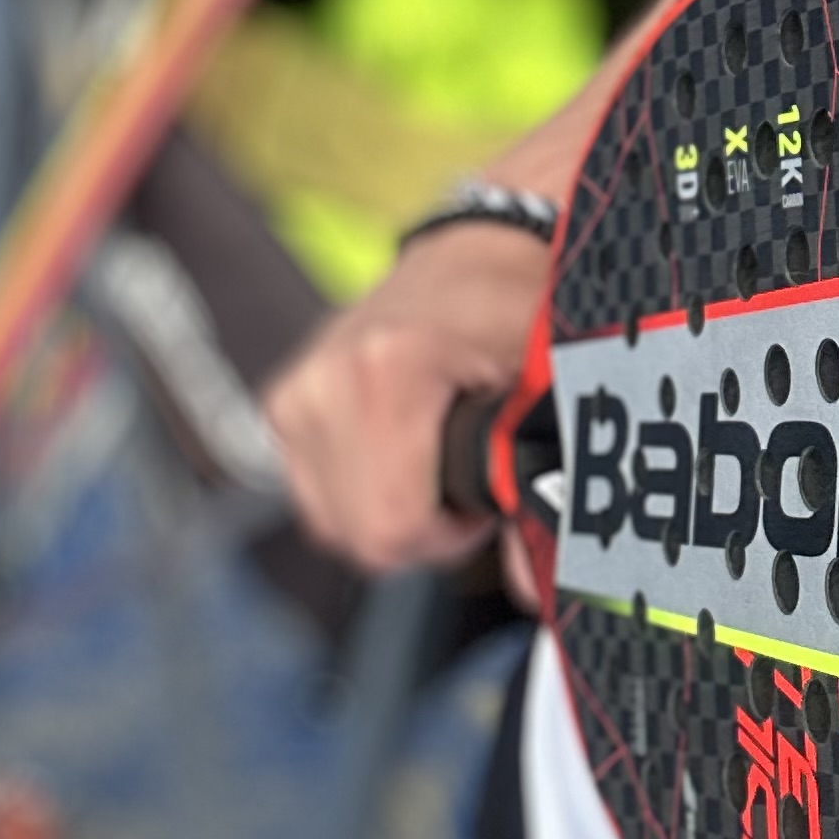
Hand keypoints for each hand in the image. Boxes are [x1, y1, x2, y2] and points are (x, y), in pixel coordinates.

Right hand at [262, 220, 548, 580]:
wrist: (482, 251)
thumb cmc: (522, 307)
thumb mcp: (554, 384)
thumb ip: (550, 481)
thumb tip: (536, 587)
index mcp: (387, 369)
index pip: (390, 525)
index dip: (451, 532)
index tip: (484, 488)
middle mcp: (324, 379)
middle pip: (359, 534)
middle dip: (422, 526)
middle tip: (465, 471)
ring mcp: (296, 391)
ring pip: (333, 524)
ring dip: (390, 510)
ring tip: (438, 453)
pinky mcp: (284, 403)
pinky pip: (317, 496)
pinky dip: (362, 490)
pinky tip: (404, 448)